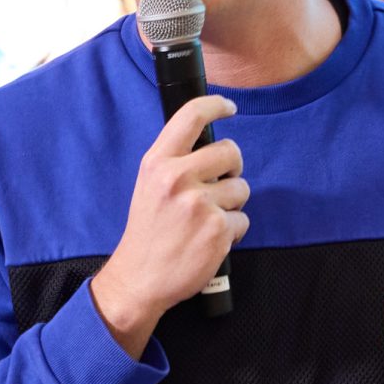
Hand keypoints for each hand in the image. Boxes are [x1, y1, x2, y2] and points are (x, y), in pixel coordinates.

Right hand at [90, 94, 247, 359]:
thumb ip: (175, 162)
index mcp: (158, 163)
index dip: (216, 105)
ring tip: (206, 221)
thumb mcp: (149, 186)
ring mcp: (199, 204)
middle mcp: (177, 178)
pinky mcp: (217, 229)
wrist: (140, 278)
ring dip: (232, 204)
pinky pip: (243, 220)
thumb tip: (210, 144)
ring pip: (241, 188)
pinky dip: (232, 232)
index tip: (229, 107)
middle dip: (232, 168)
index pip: (191, 116)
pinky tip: (210, 241)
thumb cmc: (148, 232)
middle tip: (220, 185)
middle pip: (230, 151)